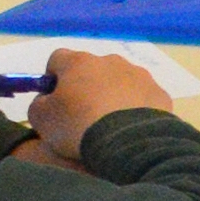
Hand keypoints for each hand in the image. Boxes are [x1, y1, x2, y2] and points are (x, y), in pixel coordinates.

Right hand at [23, 46, 174, 165]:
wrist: (129, 142)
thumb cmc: (78, 126)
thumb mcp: (42, 119)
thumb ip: (39, 103)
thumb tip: (47, 99)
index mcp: (79, 62)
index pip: (58, 58)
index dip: (52, 77)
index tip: (53, 98)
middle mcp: (111, 61)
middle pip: (92, 69)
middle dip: (85, 86)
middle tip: (82, 114)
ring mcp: (139, 75)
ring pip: (120, 81)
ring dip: (112, 95)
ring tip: (110, 123)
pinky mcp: (160, 93)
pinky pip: (142, 97)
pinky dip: (135, 108)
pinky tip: (131, 127)